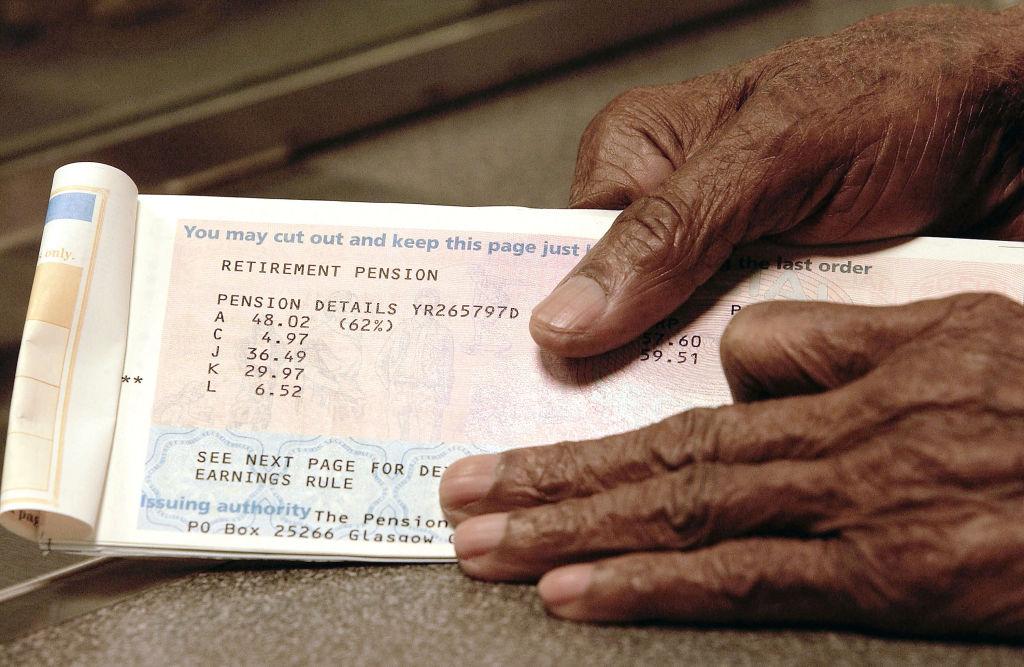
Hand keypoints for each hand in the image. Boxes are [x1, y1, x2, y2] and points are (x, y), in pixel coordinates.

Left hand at [441, 293, 1023, 637]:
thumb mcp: (948, 328)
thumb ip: (833, 338)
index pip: (682, 412)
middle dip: (544, 484)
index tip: (513, 455)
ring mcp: (852, 515)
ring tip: (485, 549)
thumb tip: (738, 356)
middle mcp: (827, 445)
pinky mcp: (887, 580)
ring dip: (570, 533)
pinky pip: (747, 583)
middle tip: (459, 501)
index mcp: (840, 380)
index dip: (590, 437)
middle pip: (657, 464)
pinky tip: (580, 594)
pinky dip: (651, 587)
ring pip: (681, 517)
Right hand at [530, 5, 1023, 357]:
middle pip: (617, 311)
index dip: (560, 313)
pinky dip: (755, 386)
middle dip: (629, 357)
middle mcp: (677, 215)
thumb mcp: (775, 152)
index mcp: (644, 156)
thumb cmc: (907, 98)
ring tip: (720, 387)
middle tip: (637, 391)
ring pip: (678, 349)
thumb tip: (566, 314)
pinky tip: (767, 394)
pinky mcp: (782, 310)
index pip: (563, 250)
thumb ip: (669, 230)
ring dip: (698, 377)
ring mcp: (730, 269)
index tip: (553, 371)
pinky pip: (743, 365)